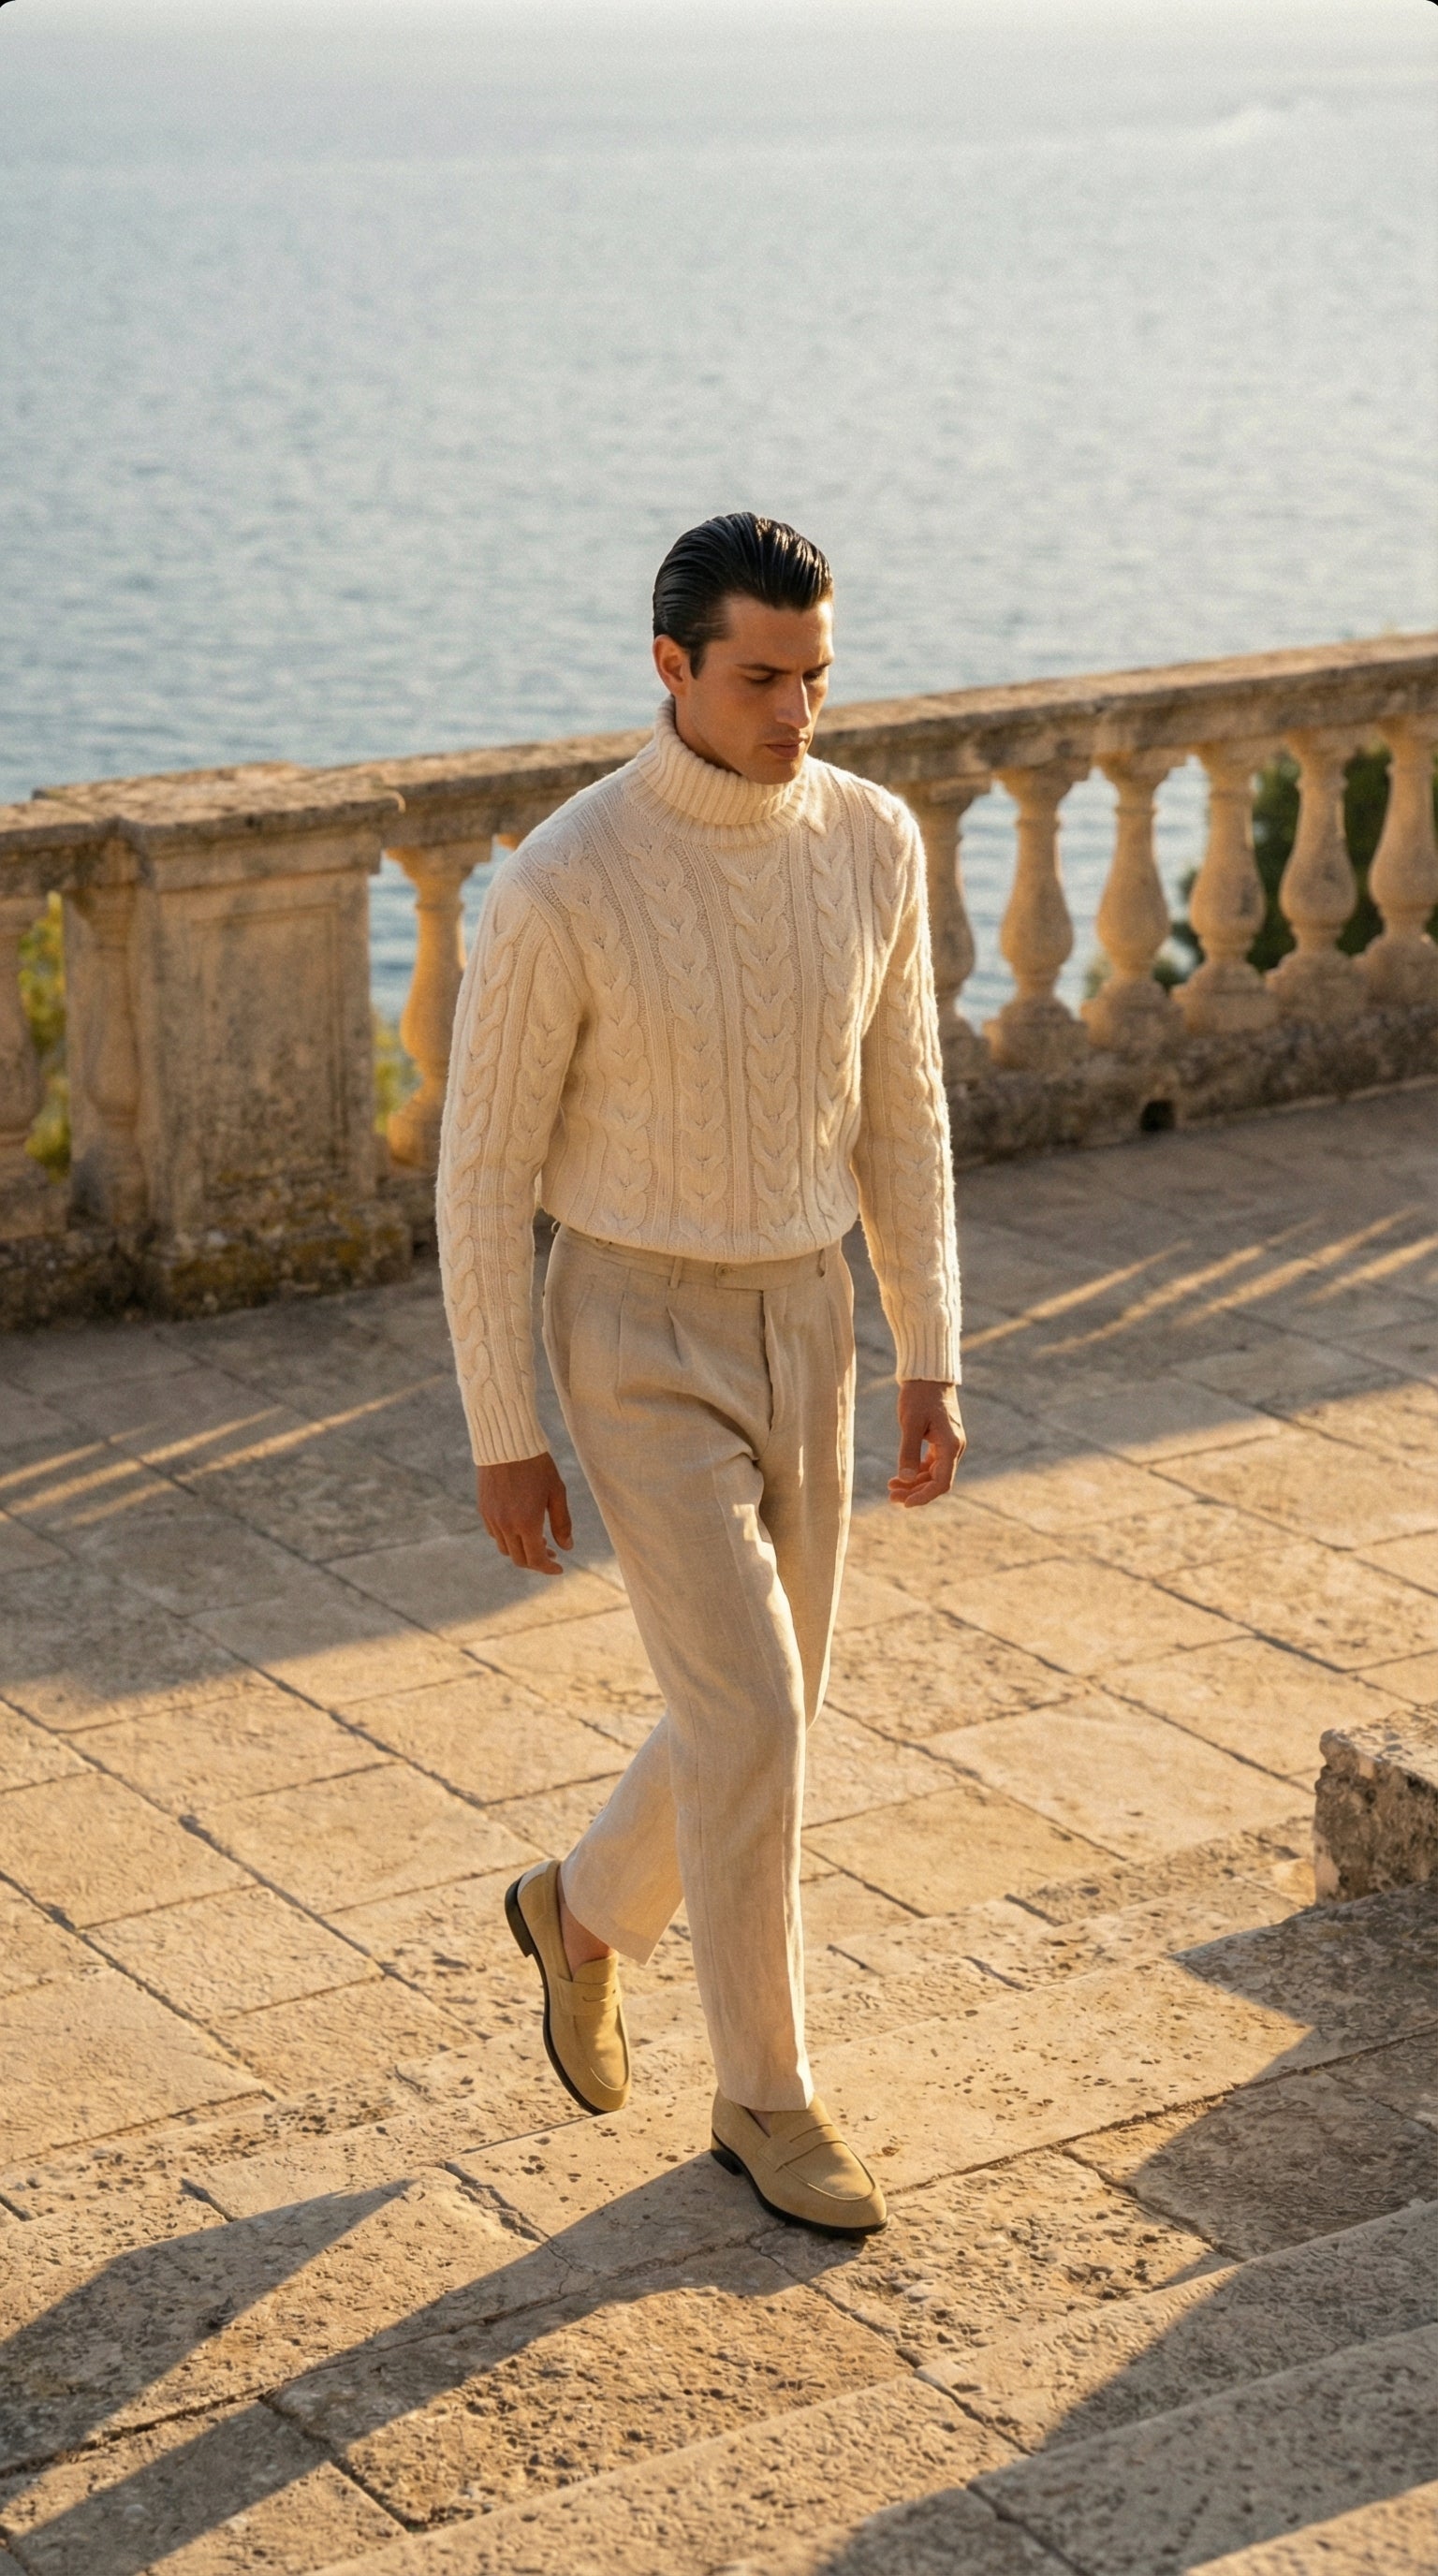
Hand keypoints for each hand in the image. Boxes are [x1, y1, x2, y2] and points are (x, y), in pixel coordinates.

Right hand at [477, 1451, 572, 1573]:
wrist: (506, 1442)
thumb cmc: (537, 1465)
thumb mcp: (556, 1492)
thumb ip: (562, 1523)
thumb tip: (567, 1547)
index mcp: (527, 1523)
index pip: (536, 1559)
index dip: (548, 1568)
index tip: (559, 1568)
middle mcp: (506, 1525)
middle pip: (519, 1559)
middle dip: (536, 1562)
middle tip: (551, 1553)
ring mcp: (492, 1519)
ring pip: (506, 1549)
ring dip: (522, 1550)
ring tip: (538, 1539)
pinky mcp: (483, 1510)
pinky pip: (495, 1534)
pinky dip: (508, 1538)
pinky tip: (520, 1527)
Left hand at [889, 1380, 965, 1508]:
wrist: (928, 1375)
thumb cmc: (919, 1395)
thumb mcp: (910, 1423)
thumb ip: (908, 1451)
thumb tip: (904, 1479)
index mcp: (951, 1446)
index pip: (941, 1483)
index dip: (924, 1497)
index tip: (904, 1503)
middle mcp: (954, 1448)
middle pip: (937, 1481)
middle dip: (915, 1491)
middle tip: (891, 1496)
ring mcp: (949, 1445)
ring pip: (933, 1474)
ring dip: (914, 1483)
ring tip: (890, 1486)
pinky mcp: (941, 1441)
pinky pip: (931, 1464)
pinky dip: (916, 1471)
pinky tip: (899, 1474)